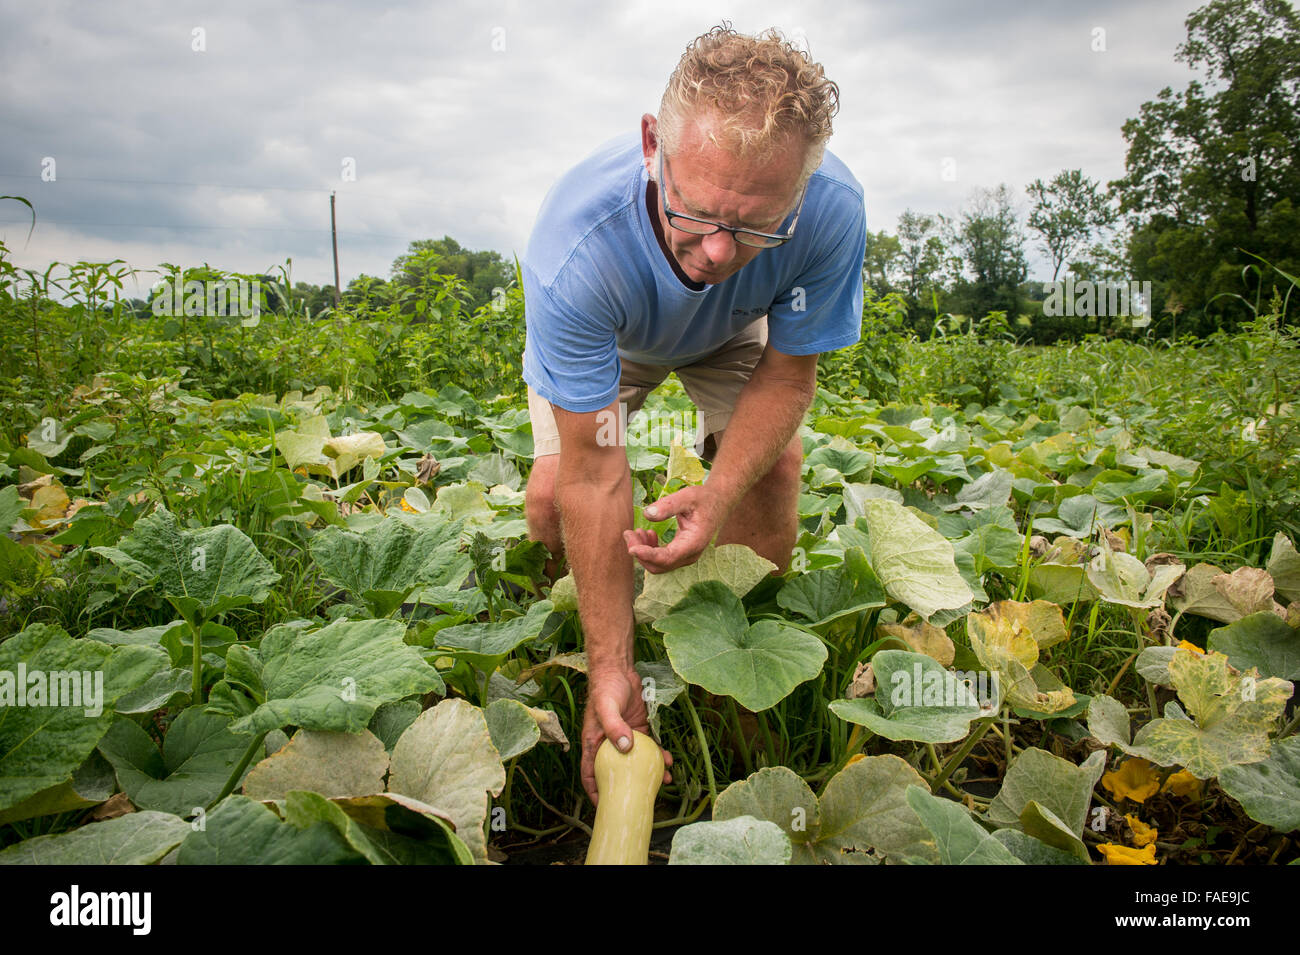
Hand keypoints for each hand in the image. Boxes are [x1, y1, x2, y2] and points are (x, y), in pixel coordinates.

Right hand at [582, 665, 672, 805]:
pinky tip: (669, 760)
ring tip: (665, 782)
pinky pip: (649, 747)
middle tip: (643, 799)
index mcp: (594, 743)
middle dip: (629, 787)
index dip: (596, 792)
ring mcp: (625, 737)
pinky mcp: (639, 729)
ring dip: (649, 773)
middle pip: (617, 772)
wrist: (618, 669)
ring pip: (637, 762)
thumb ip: (614, 726)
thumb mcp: (606, 707)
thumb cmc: (605, 688)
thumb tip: (625, 747)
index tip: (605, 807)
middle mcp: (609, 744)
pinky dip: (659, 755)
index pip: (590, 774)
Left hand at [622, 484, 728, 573]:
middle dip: (640, 553)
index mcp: (693, 543)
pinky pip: (662, 559)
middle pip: (659, 565)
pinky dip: (650, 550)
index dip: (647, 556)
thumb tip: (647, 514)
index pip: (667, 557)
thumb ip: (668, 505)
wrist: (718, 502)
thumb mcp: (687, 496)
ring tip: (636, 531)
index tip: (631, 549)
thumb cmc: (703, 498)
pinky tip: (648, 534)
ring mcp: (686, 556)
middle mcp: (690, 555)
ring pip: (659, 565)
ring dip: (643, 551)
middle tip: (628, 533)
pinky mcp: (682, 553)